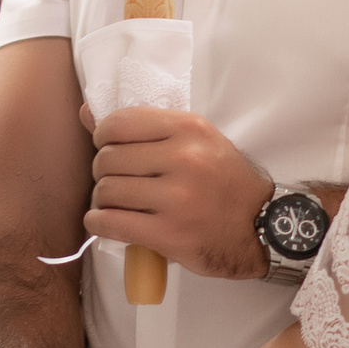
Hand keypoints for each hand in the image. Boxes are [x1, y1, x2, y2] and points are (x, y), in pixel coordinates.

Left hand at [80, 106, 273, 279]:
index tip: (110, 149)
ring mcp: (175, 198)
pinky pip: (110, 223)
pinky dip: (99, 222)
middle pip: (107, 159)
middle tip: (117, 181)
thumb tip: (86, 113)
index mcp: (189, 129)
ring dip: (102, 199)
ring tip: (116, 204)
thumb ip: (145, 127)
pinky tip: (106, 222)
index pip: (119, 123)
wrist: (262, 227)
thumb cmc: (225, 181)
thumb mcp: (197, 141)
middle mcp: (183, 159)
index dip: (103, 137)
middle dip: (103, 172)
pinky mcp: (168, 234)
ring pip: (106, 191)